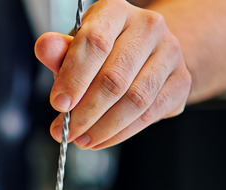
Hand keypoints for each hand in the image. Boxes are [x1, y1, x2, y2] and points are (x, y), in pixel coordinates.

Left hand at [35, 0, 191, 149]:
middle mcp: (148, 26)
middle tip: (65, 131)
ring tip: (81, 140)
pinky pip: (150, 114)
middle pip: (114, 77)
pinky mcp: (181, 80)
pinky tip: (101, 139)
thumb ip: (59, 51)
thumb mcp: (76, 47)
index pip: (95, 42)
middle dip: (85, 112)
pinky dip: (121, 133)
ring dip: (102, 127)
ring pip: (134, 100)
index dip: (73, 78)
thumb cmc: (103, 51)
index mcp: (116, 11)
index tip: (58, 104)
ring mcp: (170, 53)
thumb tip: (44, 47)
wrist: (145, 54)